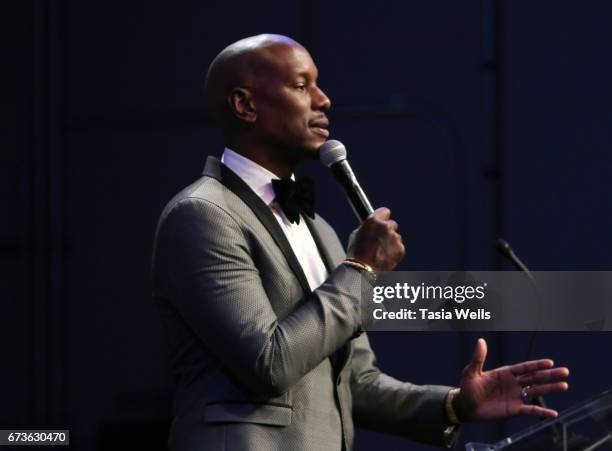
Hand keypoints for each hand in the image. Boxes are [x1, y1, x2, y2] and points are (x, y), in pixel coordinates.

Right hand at [346, 207, 404, 271]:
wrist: (361, 269)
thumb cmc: (356, 253)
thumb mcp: (356, 234)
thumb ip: (367, 227)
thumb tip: (373, 225)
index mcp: (373, 220)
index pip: (385, 211)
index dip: (382, 217)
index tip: (382, 221)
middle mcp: (385, 227)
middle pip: (392, 224)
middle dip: (387, 231)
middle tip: (380, 240)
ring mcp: (394, 238)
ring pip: (396, 237)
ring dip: (390, 242)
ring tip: (381, 252)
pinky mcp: (400, 249)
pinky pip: (399, 247)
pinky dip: (394, 251)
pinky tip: (385, 257)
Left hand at [453, 338, 569, 421]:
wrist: (466, 406)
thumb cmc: (468, 387)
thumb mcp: (472, 371)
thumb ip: (479, 358)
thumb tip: (481, 340)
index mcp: (505, 372)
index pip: (524, 367)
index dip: (536, 365)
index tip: (550, 362)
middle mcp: (513, 383)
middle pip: (535, 378)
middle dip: (549, 375)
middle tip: (565, 371)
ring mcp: (515, 396)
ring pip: (536, 391)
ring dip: (550, 389)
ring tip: (564, 385)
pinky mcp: (514, 409)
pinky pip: (530, 410)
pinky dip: (541, 412)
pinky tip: (554, 413)